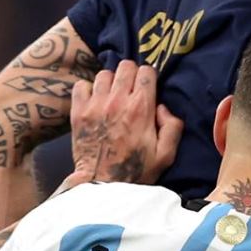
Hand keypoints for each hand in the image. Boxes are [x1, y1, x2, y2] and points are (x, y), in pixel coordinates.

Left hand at [68, 59, 182, 184]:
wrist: (102, 184)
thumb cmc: (137, 170)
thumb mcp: (166, 154)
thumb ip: (172, 126)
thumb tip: (162, 107)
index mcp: (141, 108)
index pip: (146, 72)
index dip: (149, 76)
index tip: (149, 86)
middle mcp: (117, 101)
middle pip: (125, 66)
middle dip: (131, 73)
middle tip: (132, 88)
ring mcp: (95, 104)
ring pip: (104, 74)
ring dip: (111, 81)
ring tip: (113, 94)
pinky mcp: (78, 112)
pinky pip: (81, 85)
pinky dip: (88, 89)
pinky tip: (94, 100)